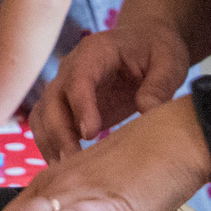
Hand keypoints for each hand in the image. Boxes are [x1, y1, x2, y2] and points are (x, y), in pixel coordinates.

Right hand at [29, 20, 192, 161]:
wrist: (144, 42)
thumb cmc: (156, 49)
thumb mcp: (168, 62)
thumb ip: (159, 85)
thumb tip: (147, 111)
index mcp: (94, 52)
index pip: (78, 80)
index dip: (81, 107)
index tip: (90, 134)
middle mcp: (70, 68)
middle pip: (51, 100)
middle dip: (59, 132)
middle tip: (74, 162)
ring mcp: (64, 87)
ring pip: (42, 115)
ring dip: (50, 142)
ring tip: (65, 169)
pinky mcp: (66, 105)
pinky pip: (48, 125)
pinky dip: (51, 144)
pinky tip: (64, 166)